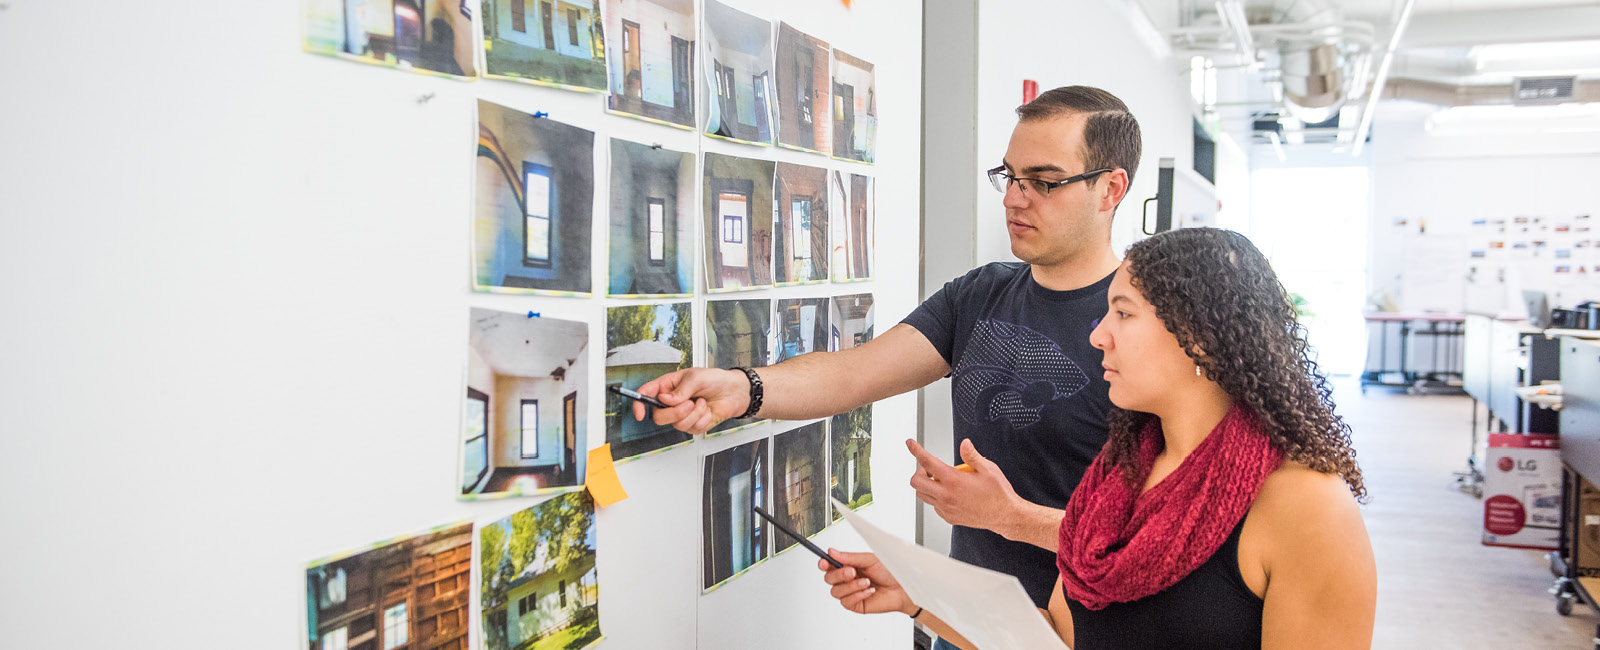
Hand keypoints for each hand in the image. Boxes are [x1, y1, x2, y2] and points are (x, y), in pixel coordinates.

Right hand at [632, 368, 750, 433]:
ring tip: (702, 403)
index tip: (640, 413)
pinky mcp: (693, 425)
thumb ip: (680, 390)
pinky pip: (692, 429)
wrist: (733, 391)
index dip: (639, 404)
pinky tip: (707, 410)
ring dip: (693, 414)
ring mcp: (682, 415)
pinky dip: (702, 419)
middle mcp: (672, 402)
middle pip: (659, 416)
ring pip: (676, 424)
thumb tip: (665, 400)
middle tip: (689, 403)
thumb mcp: (696, 377)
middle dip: (675, 412)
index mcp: (668, 387)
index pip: (646, 395)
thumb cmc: (714, 380)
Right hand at [818, 549, 915, 615]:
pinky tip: (869, 591)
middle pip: (829, 579)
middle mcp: (847, 580)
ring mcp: (850, 593)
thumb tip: (832, 552)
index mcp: (848, 566)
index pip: (829, 565)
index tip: (824, 562)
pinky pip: (846, 602)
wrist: (902, 588)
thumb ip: (849, 557)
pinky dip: (857, 595)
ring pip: (836, 591)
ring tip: (866, 582)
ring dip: (851, 586)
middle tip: (852, 571)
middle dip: (839, 574)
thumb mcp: (869, 560)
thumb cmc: (890, 572)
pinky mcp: (855, 604)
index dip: (824, 564)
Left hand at [908, 438, 1022, 530]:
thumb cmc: (999, 493)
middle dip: (919, 471)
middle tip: (930, 468)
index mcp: (954, 481)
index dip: (916, 450)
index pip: (927, 462)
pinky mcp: (949, 517)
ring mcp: (946, 508)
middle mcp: (946, 496)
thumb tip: (964, 443)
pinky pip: (933, 505)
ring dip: (926, 484)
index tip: (910, 443)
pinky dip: (935, 496)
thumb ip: (972, 455)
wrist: (1005, 516)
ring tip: (940, 479)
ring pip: (922, 494)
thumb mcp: (988, 469)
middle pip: (916, 482)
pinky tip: (949, 492)